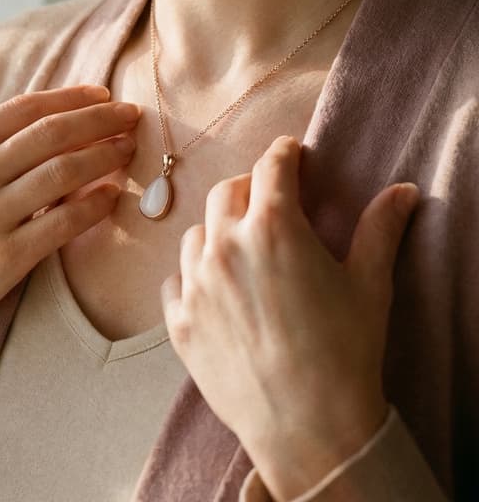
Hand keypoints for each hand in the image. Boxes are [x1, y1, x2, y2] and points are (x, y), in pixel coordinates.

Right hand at [0, 85, 140, 400]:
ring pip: (64, 173)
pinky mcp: (5, 259)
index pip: (24, 109)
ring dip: (105, 156)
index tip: (103, 94)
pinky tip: (113, 196)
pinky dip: (95, 205)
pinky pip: (64, 224)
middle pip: (51, 134)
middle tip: (132, 116)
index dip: (71, 97)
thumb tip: (42, 127)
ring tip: (129, 150)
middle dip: (100, 119)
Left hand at [159, 135, 418, 497]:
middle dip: (251, 188)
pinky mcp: (178, 318)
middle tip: (269, 198)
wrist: (309, 428)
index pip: (272, 167)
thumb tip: (403, 191)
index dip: (284, 154)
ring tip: (243, 248)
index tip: (290, 152)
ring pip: (197, 233)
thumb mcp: (369, 285)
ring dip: (218, 231)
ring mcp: (195, 281)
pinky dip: (193, 276)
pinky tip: (214, 288)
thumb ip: (379, 229)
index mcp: (273, 227)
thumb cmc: (346, 353)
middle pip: (228, 192)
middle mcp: (224, 244)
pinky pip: (176, 279)